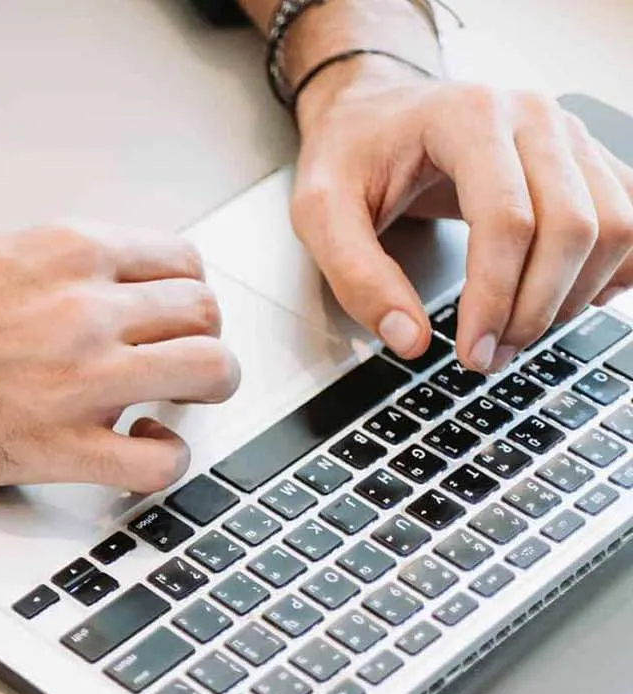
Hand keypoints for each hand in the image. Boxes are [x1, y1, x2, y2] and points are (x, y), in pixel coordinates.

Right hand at [0, 224, 240, 492]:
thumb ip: (61, 263)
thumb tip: (106, 278)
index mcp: (67, 252)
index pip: (182, 261)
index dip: (186, 292)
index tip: (175, 313)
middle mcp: (83, 308)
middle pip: (204, 315)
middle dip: (200, 338)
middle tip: (181, 359)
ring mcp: (78, 379)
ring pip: (208, 372)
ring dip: (204, 391)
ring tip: (175, 403)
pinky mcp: (58, 446)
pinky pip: (157, 461)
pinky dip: (164, 459)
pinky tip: (141, 449)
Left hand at [292, 61, 632, 372]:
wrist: (376, 111)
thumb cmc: (351, 153)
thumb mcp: (319, 209)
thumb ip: (356, 275)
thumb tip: (408, 340)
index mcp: (467, 117)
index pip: (507, 218)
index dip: (495, 297)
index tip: (470, 351)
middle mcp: (533, 117)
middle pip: (574, 226)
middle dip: (536, 307)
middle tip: (490, 355)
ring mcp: (569, 135)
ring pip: (615, 227)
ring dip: (574, 296)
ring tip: (516, 331)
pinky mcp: (587, 160)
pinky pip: (631, 220)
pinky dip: (611, 270)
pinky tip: (564, 298)